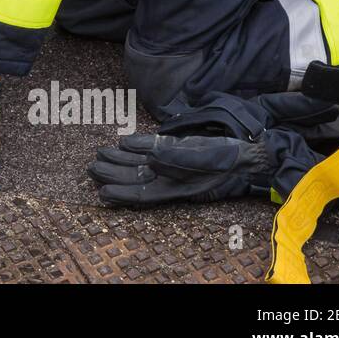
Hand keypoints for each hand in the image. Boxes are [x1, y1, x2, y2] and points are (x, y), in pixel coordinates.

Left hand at [88, 133, 268, 206]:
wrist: (247, 154)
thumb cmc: (227, 159)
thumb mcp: (202, 158)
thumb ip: (175, 158)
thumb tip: (150, 157)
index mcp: (176, 188)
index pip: (142, 194)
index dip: (120, 194)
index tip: (101, 193)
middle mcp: (171, 178)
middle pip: (135, 179)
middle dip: (112, 174)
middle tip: (91, 167)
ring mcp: (173, 164)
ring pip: (140, 164)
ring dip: (119, 160)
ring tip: (100, 154)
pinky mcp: (177, 149)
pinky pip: (153, 148)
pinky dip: (138, 145)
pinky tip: (124, 142)